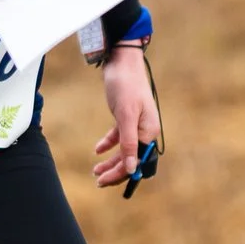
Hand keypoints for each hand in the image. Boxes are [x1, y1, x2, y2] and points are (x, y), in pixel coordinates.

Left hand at [92, 45, 158, 186]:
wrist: (122, 62)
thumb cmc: (126, 86)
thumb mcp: (125, 116)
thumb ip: (129, 143)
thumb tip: (131, 168)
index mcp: (149, 132)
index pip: (137, 161)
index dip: (122, 173)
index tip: (105, 181)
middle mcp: (145, 130)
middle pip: (131, 158)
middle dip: (114, 171)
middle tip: (97, 181)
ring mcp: (136, 124)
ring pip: (124, 149)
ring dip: (110, 161)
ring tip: (95, 170)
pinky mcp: (126, 116)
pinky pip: (119, 136)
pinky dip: (108, 143)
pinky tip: (97, 150)